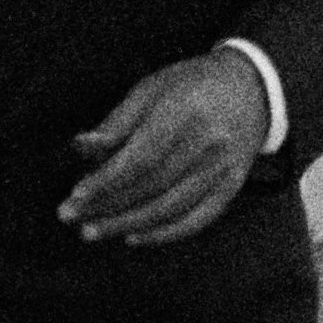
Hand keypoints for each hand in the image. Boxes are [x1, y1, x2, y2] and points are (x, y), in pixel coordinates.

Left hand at [64, 51, 270, 247]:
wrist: (252, 88)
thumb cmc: (192, 85)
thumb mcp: (152, 89)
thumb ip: (117, 122)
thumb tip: (81, 148)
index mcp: (184, 114)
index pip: (139, 159)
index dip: (105, 181)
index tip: (75, 195)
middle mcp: (207, 145)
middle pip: (150, 187)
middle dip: (106, 206)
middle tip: (71, 217)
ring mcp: (222, 169)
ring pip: (169, 208)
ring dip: (127, 224)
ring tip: (93, 231)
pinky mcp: (231, 186)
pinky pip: (196, 219)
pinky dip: (164, 233)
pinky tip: (134, 237)